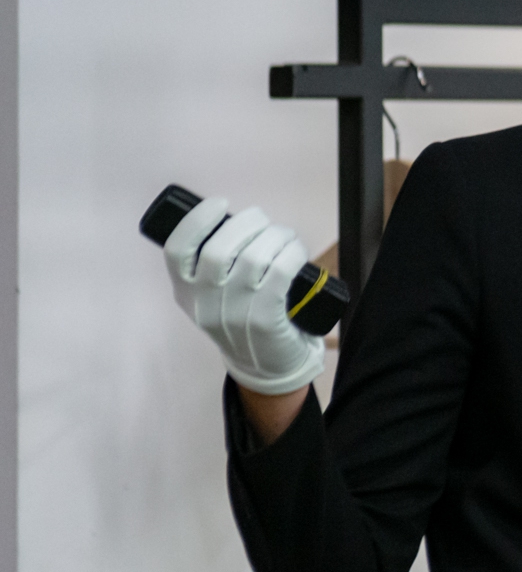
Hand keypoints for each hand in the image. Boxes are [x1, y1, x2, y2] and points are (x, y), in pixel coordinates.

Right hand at [161, 197, 325, 397]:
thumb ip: (211, 267)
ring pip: (253, 256)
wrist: (265, 367)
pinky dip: (291, 254)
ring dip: (275, 236)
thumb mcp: (212, 298)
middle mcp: (205, 303)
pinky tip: (295, 251)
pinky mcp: (264, 319)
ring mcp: (234, 312)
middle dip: (247, 223)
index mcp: (185, 293)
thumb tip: (234, 222)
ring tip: (284, 236)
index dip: (197, 220)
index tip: (219, 204)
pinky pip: (279, 273)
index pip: (177, 250)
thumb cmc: (243, 320)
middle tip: (262, 221)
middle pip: (219, 247)